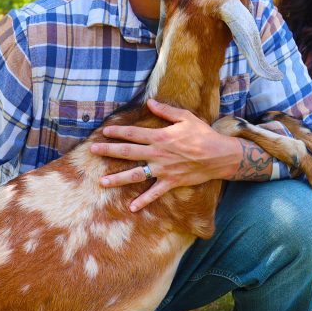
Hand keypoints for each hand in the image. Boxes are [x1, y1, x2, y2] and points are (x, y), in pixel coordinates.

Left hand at [89, 98, 242, 211]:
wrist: (219, 155)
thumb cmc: (203, 134)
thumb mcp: (185, 117)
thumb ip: (165, 111)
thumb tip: (149, 102)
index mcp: (160, 136)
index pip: (133, 133)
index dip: (118, 132)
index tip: (104, 132)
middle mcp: (158, 154)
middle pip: (128, 152)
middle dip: (109, 151)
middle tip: (92, 150)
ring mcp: (163, 170)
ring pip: (136, 175)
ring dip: (118, 178)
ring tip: (102, 182)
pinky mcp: (171, 182)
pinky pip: (155, 193)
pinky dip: (144, 201)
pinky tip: (131, 208)